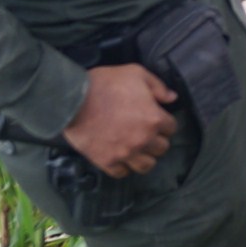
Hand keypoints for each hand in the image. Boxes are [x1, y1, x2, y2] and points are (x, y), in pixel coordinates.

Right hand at [63, 64, 177, 176]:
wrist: (73, 99)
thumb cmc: (105, 83)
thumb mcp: (136, 73)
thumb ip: (158, 86)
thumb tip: (172, 98)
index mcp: (153, 119)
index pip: (171, 128)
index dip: (164, 122)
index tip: (156, 118)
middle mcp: (143, 139)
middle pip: (162, 148)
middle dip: (156, 139)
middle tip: (146, 133)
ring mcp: (125, 153)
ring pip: (146, 165)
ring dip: (144, 157)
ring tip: (137, 149)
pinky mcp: (107, 161)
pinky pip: (122, 173)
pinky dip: (123, 167)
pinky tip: (121, 157)